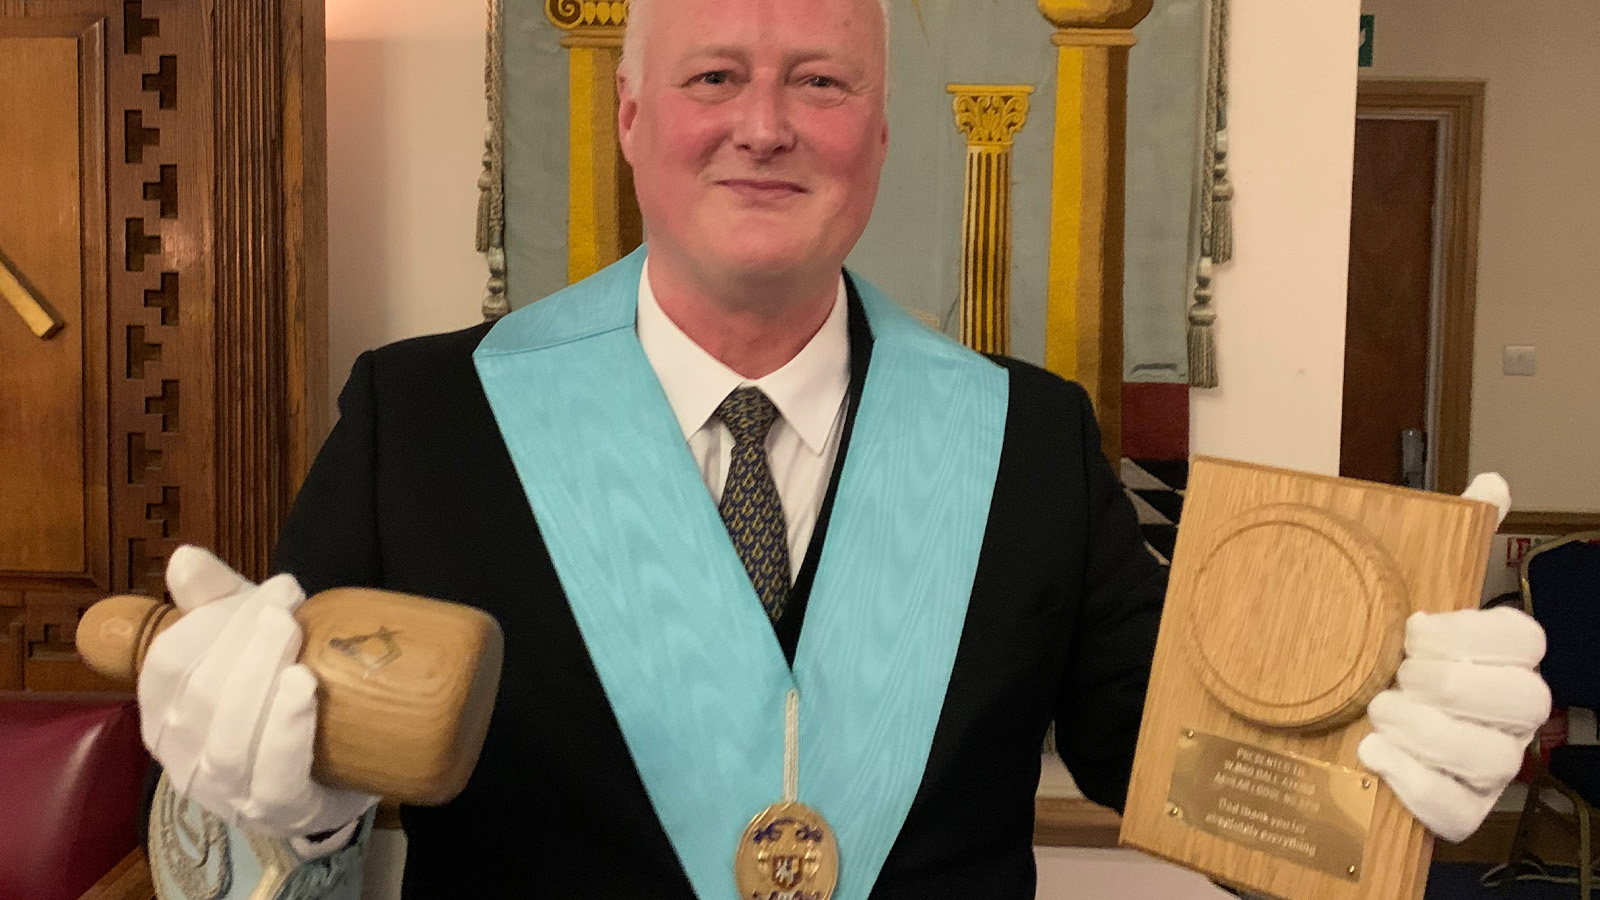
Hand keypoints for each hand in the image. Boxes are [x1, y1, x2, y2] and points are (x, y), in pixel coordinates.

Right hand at [139, 546, 377, 838]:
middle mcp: (184, 760)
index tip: (279, 589)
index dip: (214, 620)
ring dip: (260, 679)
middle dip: (245, 643)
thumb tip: (185, 558)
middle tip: (289, 608)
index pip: (168, 663)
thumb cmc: (283, 695)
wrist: (345, 760)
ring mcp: (228, 795)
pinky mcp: (278, 814)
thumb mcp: (252, 640)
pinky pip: (272, 776)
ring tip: (295, 636)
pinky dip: (285, 730)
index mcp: (165, 714)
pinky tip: (304, 689)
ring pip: (230, 738)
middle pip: (201, 695)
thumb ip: (216, 601)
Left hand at [1358, 608, 1551, 841]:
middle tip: (1403, 680)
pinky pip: (1454, 808)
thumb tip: (1418, 626)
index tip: (1415, 635)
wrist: (1376, 733)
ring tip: (1382, 713)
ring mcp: (1498, 766)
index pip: (1525, 640)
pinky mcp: (1467, 809)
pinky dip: (1407, 778)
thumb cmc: (1396, 674)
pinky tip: (1375, 751)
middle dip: (1450, 685)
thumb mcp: (1405, 641)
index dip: (1465, 634)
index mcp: (1510, 663)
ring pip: (1492, 759)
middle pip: (1524, 701)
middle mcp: (1517, 718)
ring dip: (1424, 732)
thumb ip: (1418, 630)